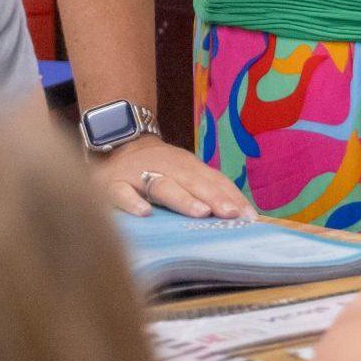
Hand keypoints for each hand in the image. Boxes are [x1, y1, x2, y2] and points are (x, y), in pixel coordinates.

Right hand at [95, 138, 248, 218]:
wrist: (115, 144)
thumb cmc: (158, 168)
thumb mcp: (184, 173)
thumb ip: (209, 189)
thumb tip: (245, 215)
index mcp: (186, 166)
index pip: (212, 180)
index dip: (230, 196)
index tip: (248, 216)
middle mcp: (166, 167)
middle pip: (191, 182)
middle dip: (213, 197)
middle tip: (229, 214)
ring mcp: (138, 175)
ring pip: (162, 186)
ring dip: (182, 198)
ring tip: (200, 212)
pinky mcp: (112, 184)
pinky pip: (122, 193)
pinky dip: (132, 202)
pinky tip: (144, 214)